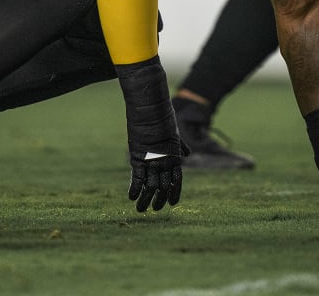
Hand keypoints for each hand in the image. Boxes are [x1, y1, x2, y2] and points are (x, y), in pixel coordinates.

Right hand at [115, 56, 184, 212]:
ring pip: (150, 187)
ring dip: (146, 200)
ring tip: (141, 210)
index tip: (172, 204)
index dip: (174, 193)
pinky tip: (131, 198)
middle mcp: (164, 162)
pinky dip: (134, 189)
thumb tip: (187, 152)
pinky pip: (137, 178)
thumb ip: (180, 145)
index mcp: (175, 156)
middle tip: (155, 210)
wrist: (151, 109)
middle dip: (160, 200)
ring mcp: (151, 161)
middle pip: (164, 187)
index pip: (177, 181)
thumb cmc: (163, 118)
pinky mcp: (138, 157)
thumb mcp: (175, 133)